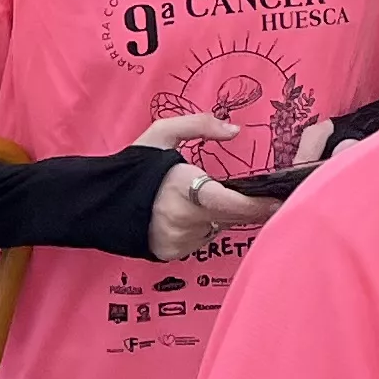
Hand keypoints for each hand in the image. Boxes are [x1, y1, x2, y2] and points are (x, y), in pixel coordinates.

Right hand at [137, 115, 282, 258]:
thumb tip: (234, 130)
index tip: (278, 201)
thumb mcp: (162, 134)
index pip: (232, 204)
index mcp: (185, 188)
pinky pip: (198, 241)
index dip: (259, 206)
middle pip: (231, 219)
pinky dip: (200, 229)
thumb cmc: (134, 166)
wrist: (99, 202)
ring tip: (201, 200)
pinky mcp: (170, 253)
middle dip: (248, 209)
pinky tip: (186, 216)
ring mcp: (177, 240)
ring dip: (219, 217)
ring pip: (215, 230)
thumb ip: (199, 125)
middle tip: (259, 198)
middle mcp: (184, 219)